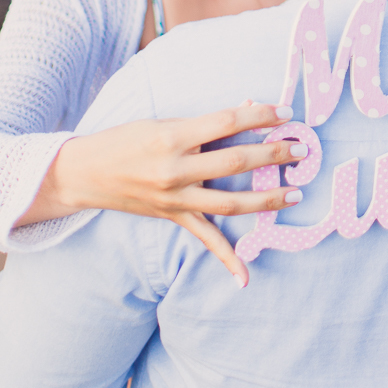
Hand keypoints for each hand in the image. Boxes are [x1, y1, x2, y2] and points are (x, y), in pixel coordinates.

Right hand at [16, 102, 304, 286]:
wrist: (85, 172)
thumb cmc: (126, 139)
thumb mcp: (163, 122)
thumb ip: (204, 123)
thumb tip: (248, 112)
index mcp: (173, 137)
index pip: (226, 122)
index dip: (259, 116)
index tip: (285, 113)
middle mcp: (175, 170)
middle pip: (234, 162)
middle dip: (272, 155)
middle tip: (301, 150)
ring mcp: (174, 198)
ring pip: (228, 202)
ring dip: (265, 199)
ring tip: (294, 193)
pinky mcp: (172, 217)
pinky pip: (204, 239)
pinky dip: (226, 259)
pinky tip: (247, 276)